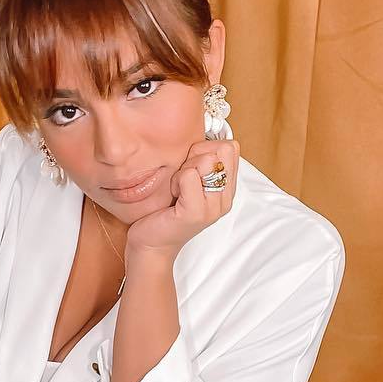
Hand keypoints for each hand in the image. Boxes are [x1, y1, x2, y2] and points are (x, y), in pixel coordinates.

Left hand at [125, 138, 238, 262]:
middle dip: (196, 157)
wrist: (151, 245)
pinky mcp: (195, 213)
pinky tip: (173, 197)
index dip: (206, 149)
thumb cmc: (165, 212)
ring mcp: (213, 207)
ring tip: (177, 190)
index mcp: (227, 190)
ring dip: (184, 170)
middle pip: (222, 149)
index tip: (191, 169)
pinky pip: (188, 175)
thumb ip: (201, 162)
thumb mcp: (189, 182)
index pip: (231, 147)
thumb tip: (203, 136)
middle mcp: (225, 199)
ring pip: (206, 160)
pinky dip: (175, 181)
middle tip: (182, 180)